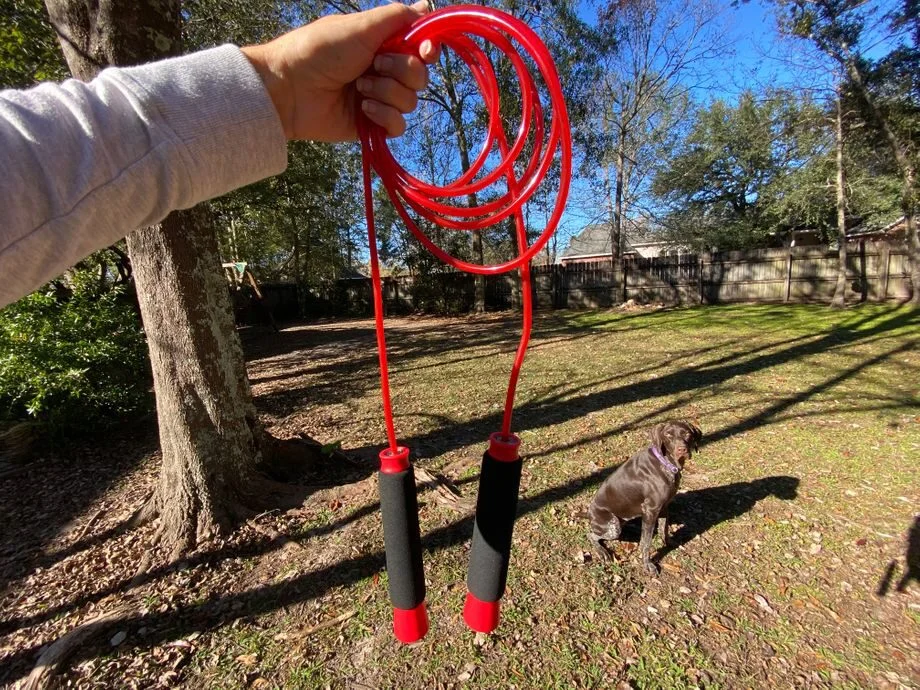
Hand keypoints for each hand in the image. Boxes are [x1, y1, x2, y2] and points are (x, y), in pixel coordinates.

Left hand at [242, 1, 438, 140]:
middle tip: (375, 64)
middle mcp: (383, 71)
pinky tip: (364, 108)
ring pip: (410, 101)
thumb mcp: (361, 26)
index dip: (428, 50)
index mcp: (382, 44)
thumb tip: (425, 6)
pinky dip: (385, 115)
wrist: (290, 88)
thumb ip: (397, 17)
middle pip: (420, 76)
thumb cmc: (320, 50)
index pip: (421, 48)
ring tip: (359, 88)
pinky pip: (398, 125)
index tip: (425, 51)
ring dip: (387, 92)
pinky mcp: (372, 124)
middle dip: (401, 70)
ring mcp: (379, 98)